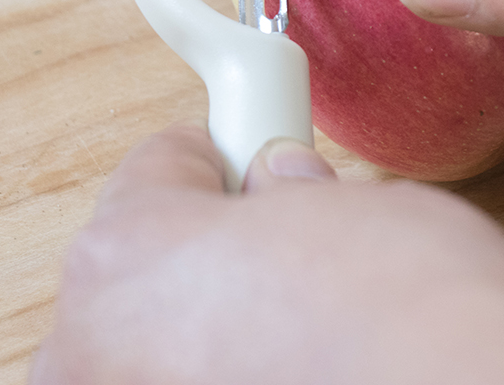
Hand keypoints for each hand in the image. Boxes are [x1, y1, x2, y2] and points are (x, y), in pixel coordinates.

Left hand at [27, 125, 503, 384]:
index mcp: (124, 259)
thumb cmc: (413, 325)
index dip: (226, 143)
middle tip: (293, 234)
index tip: (252, 143)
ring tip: (313, 312)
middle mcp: (91, 355)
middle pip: (152, 254)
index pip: (163, 161)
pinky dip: (247, 365)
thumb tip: (278, 187)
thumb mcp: (363, 211)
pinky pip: (199, 379)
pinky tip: (314, 365)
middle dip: (224, 233)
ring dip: (232, 308)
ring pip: (171, 330)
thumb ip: (300, 190)